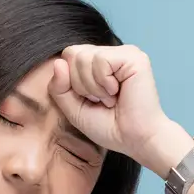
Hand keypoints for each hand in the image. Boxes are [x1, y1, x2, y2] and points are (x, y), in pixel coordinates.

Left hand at [47, 44, 176, 167]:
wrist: (135, 140)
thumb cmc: (109, 127)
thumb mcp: (73, 110)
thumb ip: (59, 88)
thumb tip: (58, 62)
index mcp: (97, 63)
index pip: (67, 57)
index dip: (70, 82)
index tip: (91, 100)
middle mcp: (110, 54)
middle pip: (72, 54)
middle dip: (80, 85)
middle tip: (102, 100)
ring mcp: (122, 53)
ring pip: (84, 57)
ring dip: (93, 87)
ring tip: (110, 98)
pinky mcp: (133, 56)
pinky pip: (100, 60)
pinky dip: (104, 83)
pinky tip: (118, 92)